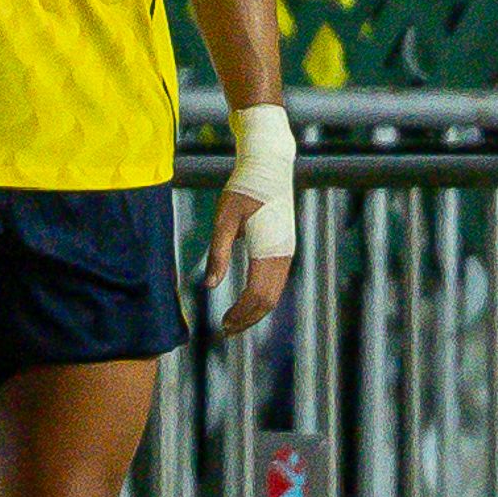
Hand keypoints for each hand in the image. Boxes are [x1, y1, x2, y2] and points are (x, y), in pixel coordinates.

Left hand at [207, 177, 289, 335]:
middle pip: (269, 298)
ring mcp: (288, 249)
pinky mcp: (286, 245)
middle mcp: (283, 253)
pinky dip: (263, 296)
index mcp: (268, 248)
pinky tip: (247, 298)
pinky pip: (277, 280)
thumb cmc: (243, 190)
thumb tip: (209, 286)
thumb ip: (218, 253)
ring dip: (256, 309)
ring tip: (234, 319)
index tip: (222, 324)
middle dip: (249, 318)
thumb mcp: (224, 219)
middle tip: (226, 330)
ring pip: (276, 291)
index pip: (257, 294)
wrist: (270, 166)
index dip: (240, 313)